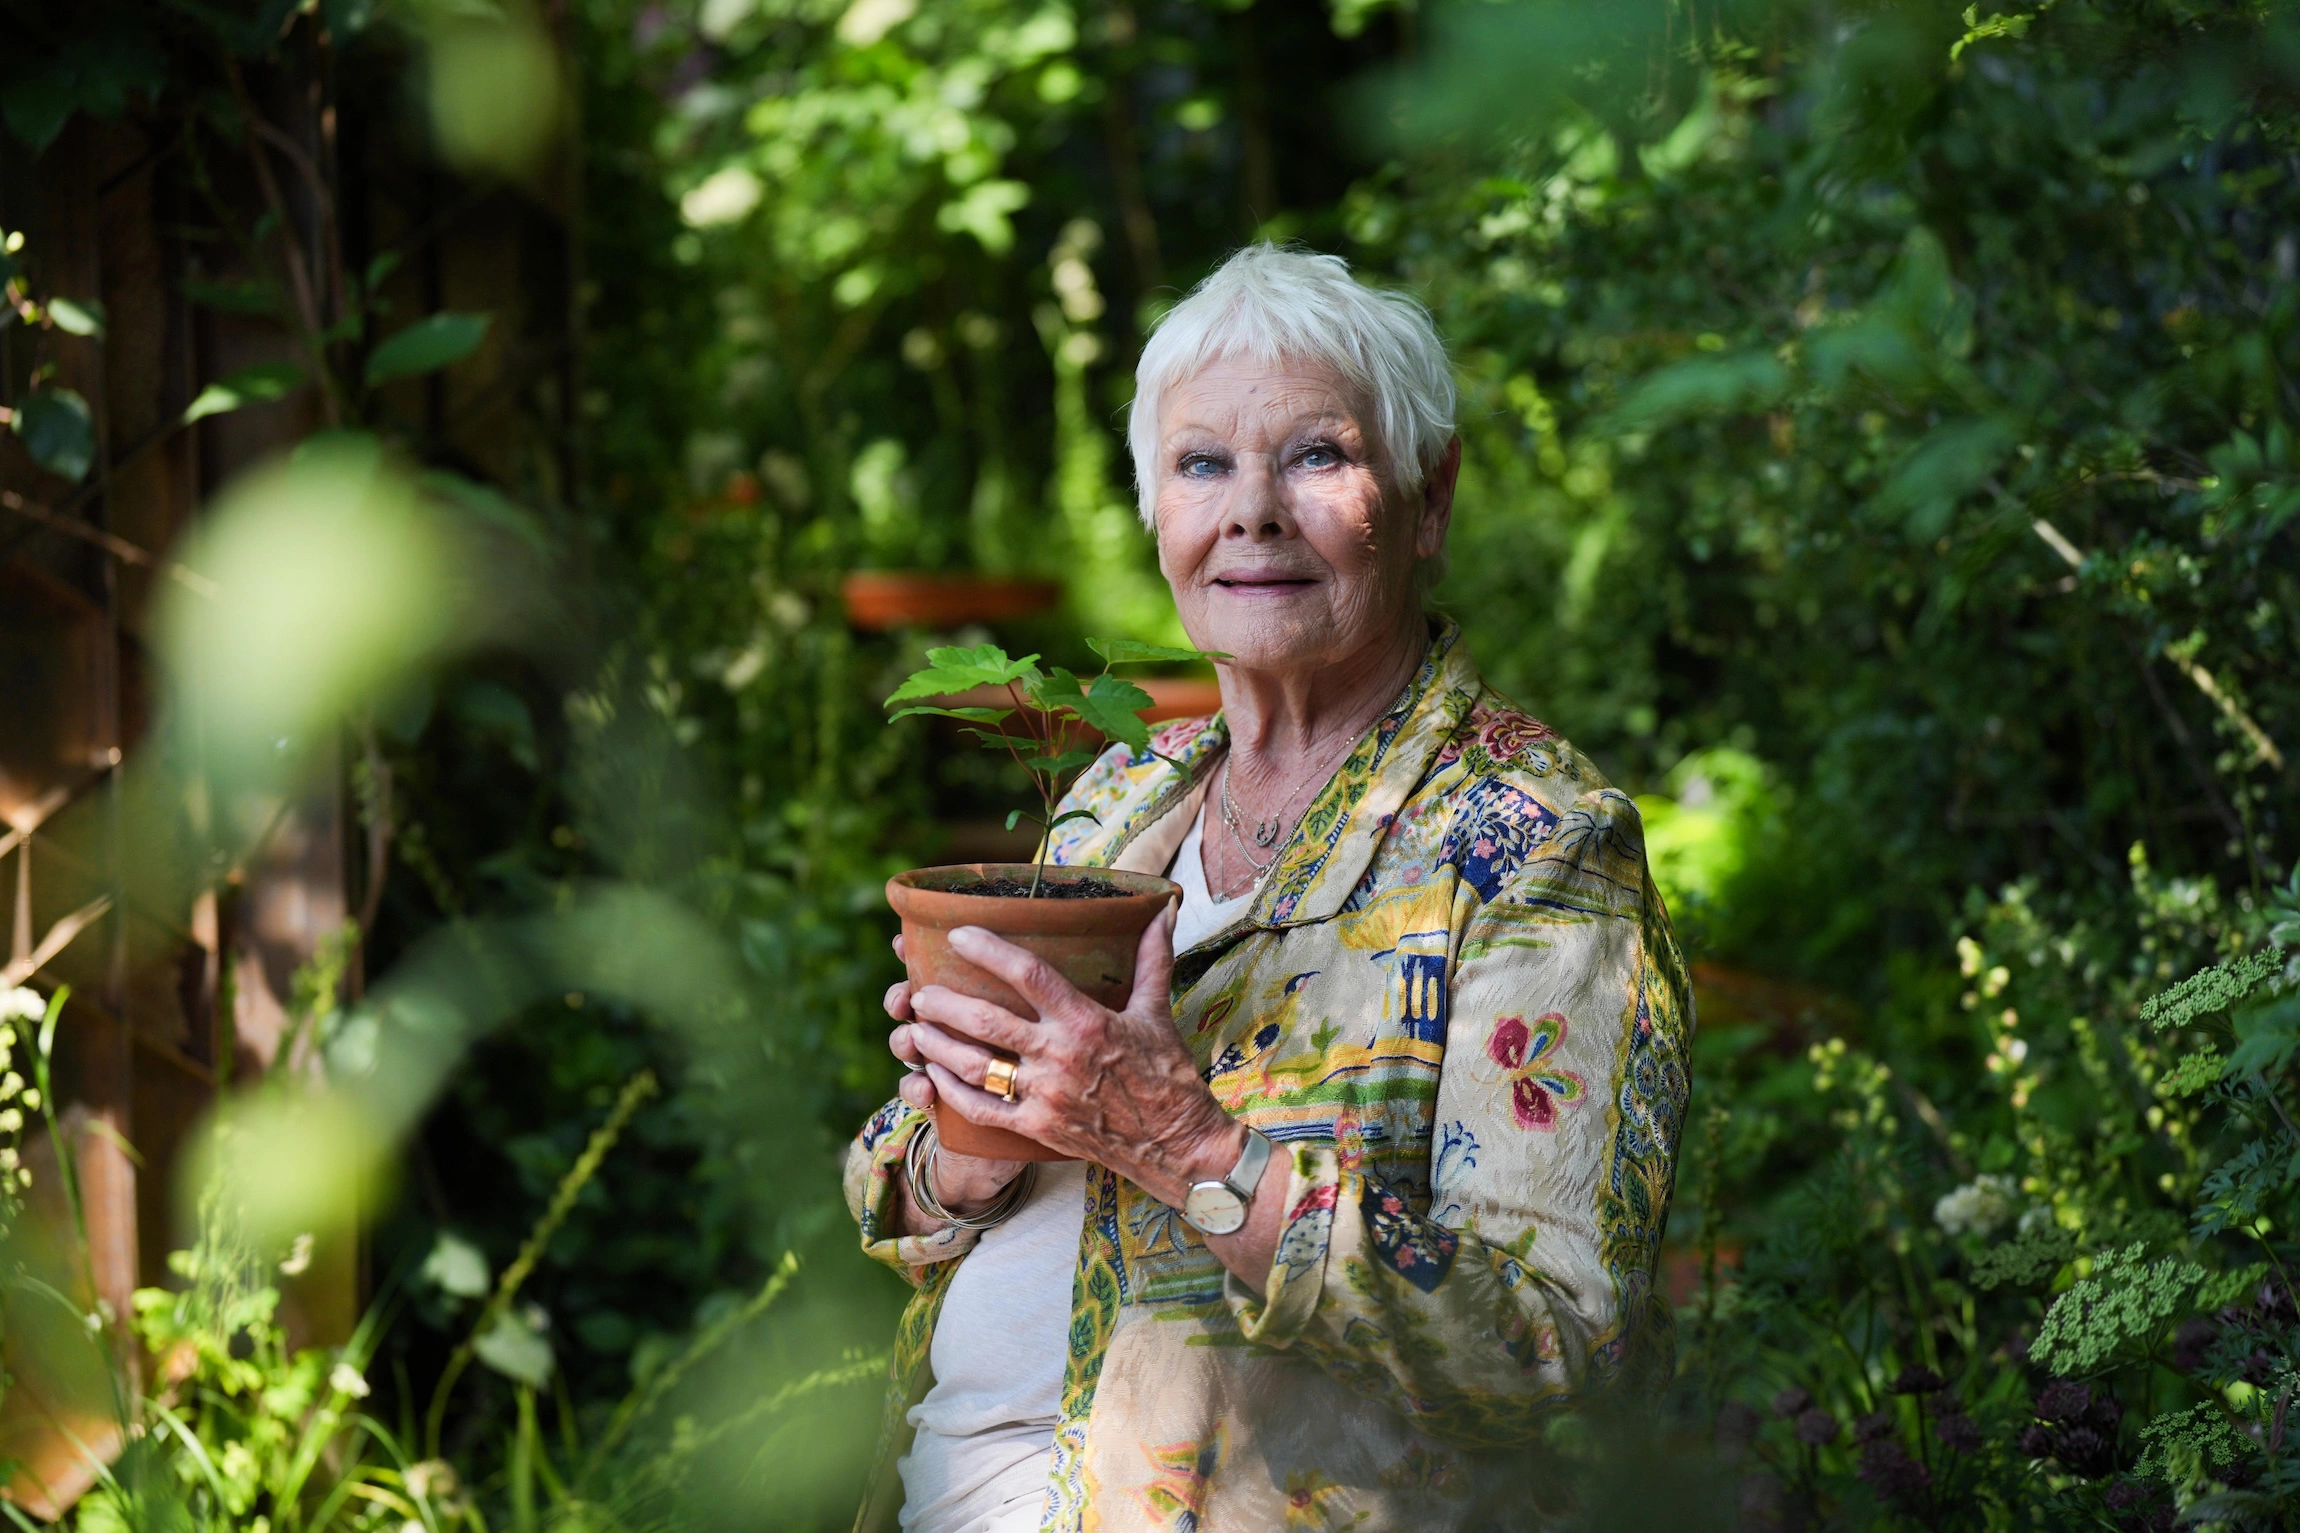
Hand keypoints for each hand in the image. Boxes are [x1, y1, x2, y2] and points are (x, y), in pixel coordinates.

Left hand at [904, 907, 1244, 1208]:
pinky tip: (933, 1074)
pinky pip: (983, 1110)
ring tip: (913, 1029)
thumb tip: (1162, 911)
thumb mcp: (1157, 1012)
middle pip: (987, 1021)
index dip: (989, 951)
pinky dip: (951, 1092)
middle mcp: (1060, 1056)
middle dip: (944, 1004)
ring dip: (938, 1045)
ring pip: (975, 1067)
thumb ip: (1152, 960)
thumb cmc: (1167, 1073)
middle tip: (918, 991)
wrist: (1177, 1143)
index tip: (957, 935)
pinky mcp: (1038, 1128)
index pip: (1029, 974)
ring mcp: (1045, 1095)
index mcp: (1086, 1021)